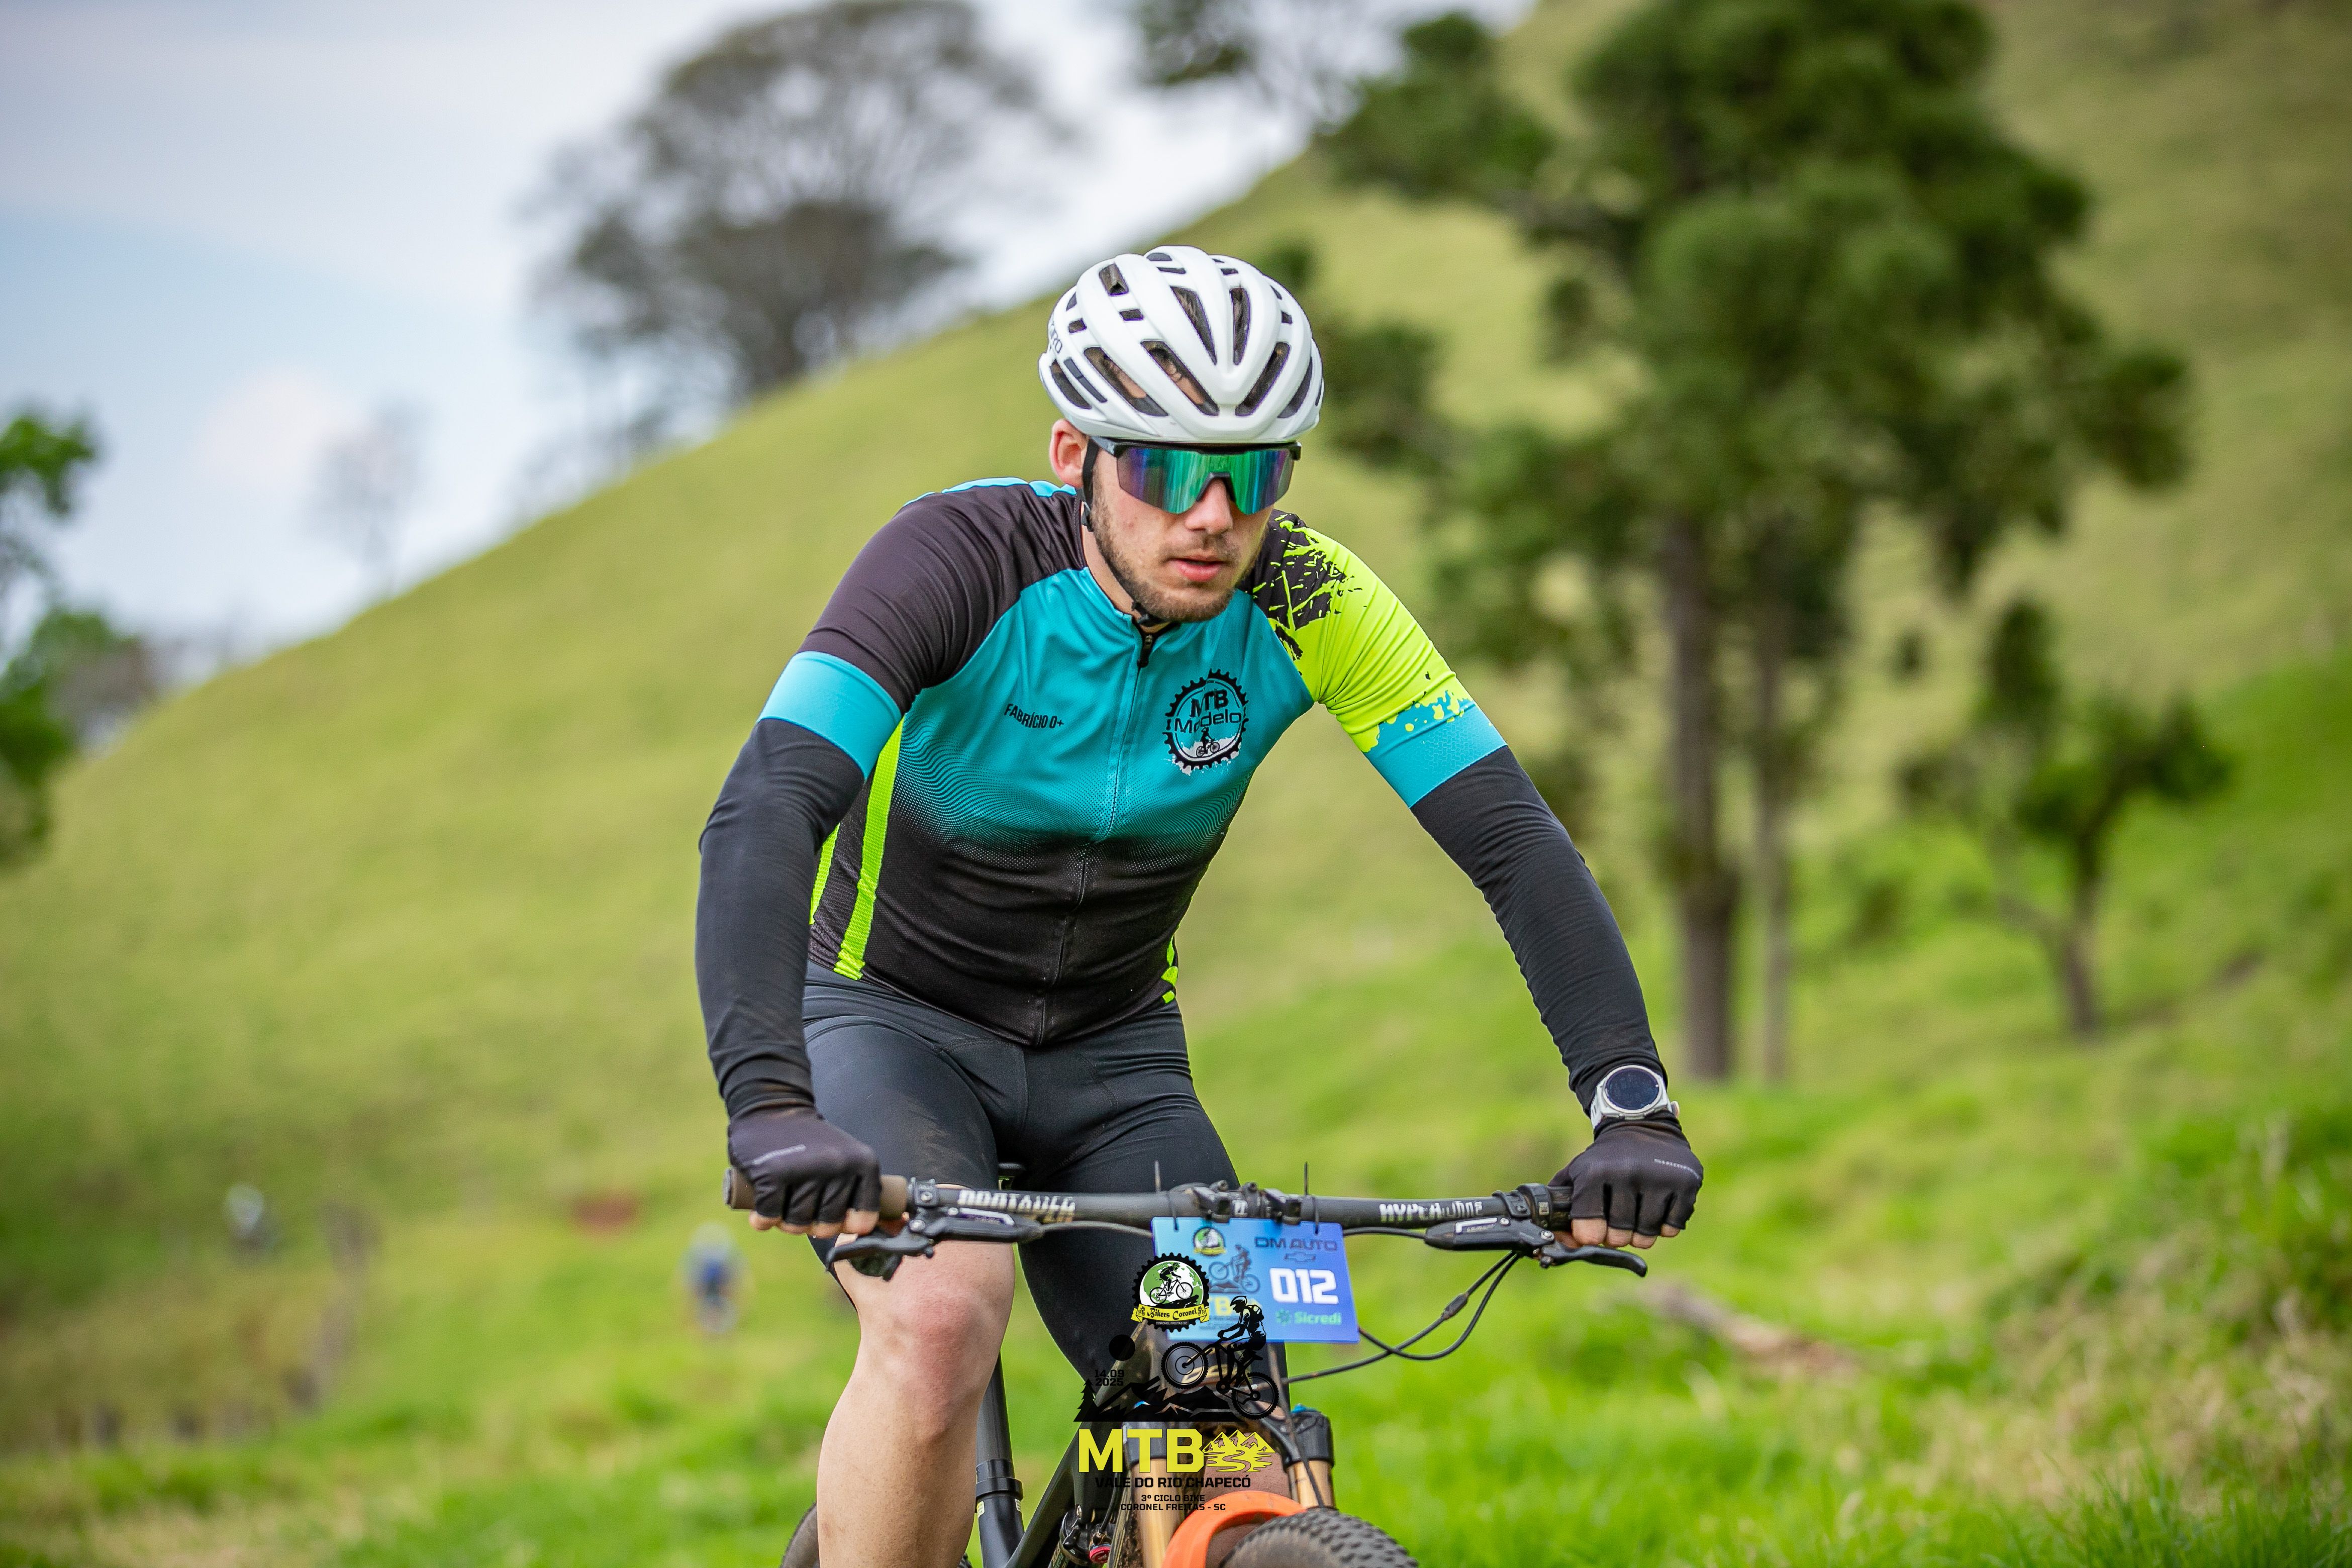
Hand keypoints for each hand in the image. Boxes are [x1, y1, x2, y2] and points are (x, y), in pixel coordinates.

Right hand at [727, 1108, 880, 1238]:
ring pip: (797, 1224)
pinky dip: (763, 1219)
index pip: (863, 1220)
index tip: (830, 1214)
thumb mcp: (847, 1156)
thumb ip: (860, 1189)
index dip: (844, 1225)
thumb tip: (891, 1227)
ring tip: (782, 1202)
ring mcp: (805, 1170)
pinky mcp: (772, 1174)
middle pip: (826, 1227)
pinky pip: (769, 1216)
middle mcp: (838, 1166)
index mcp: (863, 1163)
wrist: (773, 1107)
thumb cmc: (811, 1141)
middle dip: (810, 1225)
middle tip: (800, 1206)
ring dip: (784, 1221)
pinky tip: (762, 1209)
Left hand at [1553, 1120, 1702, 1250]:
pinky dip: (1664, 1224)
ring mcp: (1659, 1178)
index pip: (1589, 1231)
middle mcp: (1628, 1173)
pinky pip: (1671, 1228)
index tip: (1594, 1228)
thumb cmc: (1606, 1157)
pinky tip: (1658, 1203)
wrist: (1641, 1123)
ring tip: (1637, 1210)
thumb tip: (1560, 1241)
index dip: (1591, 1235)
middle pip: (1620, 1237)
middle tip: (1618, 1218)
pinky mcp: (1686, 1183)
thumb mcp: (1577, 1172)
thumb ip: (1562, 1206)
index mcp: (1596, 1172)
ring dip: (1641, 1231)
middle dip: (1617, 1234)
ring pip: (1647, 1236)